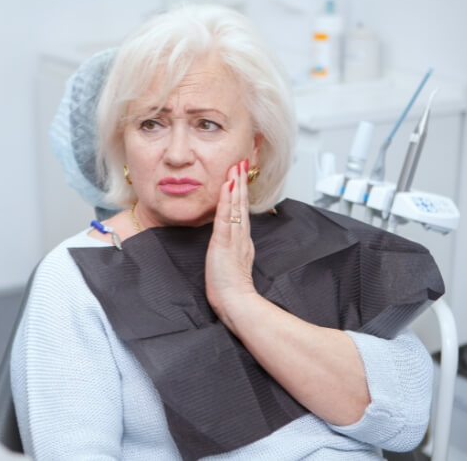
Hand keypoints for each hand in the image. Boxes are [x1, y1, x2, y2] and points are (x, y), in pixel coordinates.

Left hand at [205, 159, 256, 322]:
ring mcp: (234, 238)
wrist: (236, 302)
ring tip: (235, 168)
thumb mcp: (233, 265)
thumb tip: (230, 245)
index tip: (240, 178)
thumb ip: (234, 253)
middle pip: (241, 204)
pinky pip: (225, 218)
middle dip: (241, 182)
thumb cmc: (231, 290)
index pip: (242, 212)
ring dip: (235, 185)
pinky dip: (226, 201)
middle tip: (241, 164)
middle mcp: (240, 236)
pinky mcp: (224, 242)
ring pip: (235, 206)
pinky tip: (227, 187)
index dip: (241, 194)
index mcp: (242, 242)